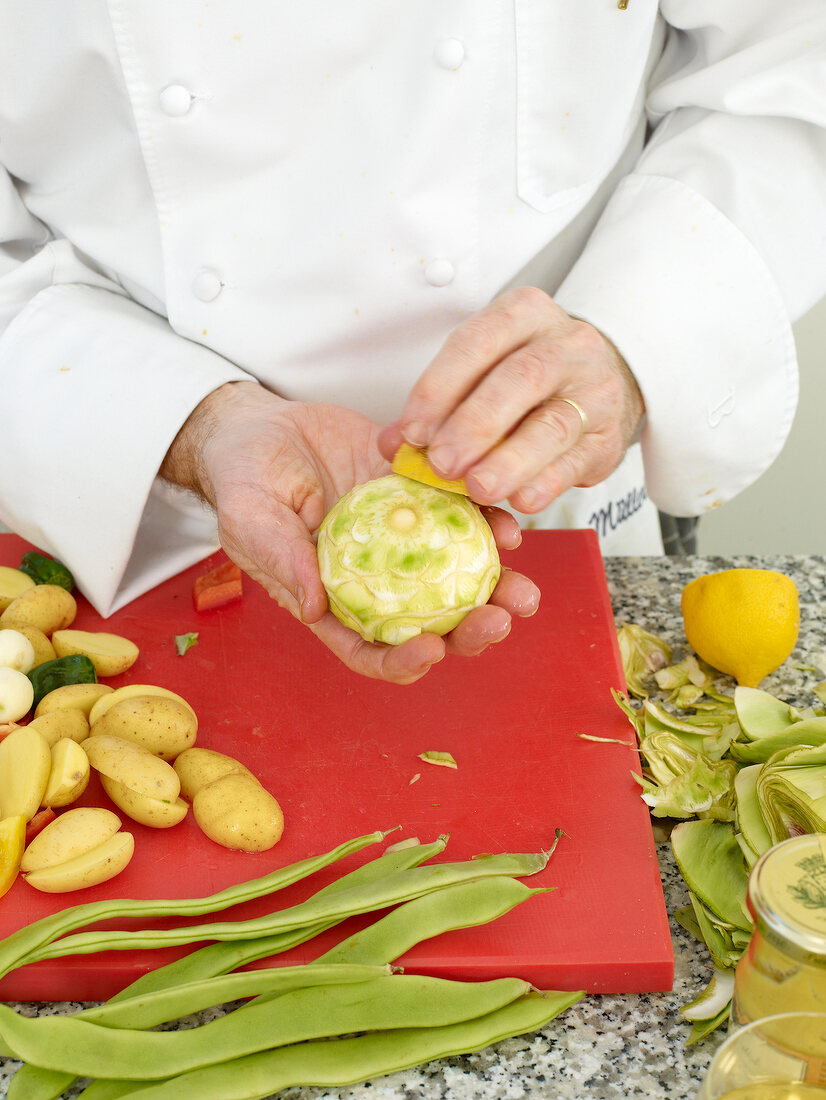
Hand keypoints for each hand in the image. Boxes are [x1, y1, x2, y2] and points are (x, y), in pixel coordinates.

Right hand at [160, 382, 538, 683]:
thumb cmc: (244, 478)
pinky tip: (507, 527)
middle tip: (500, 618)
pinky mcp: (423, 500)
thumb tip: (317, 607)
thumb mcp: (248, 515)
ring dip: (496, 588)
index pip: (371, 649)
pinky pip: (463, 519)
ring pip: (458, 577)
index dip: (404, 660)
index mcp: (334, 599)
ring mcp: (405, 541)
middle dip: (470, 631)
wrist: (265, 424)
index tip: (431, 648)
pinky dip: (489, 527)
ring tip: (525, 589)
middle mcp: (377, 580)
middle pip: (430, 622)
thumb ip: (279, 558)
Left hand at [378, 287, 644, 513]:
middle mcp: (566, 343)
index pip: (476, 343)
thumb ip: (441, 403)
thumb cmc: (527, 379)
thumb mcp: (485, 370)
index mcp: (524, 314)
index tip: (412, 431)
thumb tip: (392, 443)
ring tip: (478, 488)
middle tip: (442, 464)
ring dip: (511, 460)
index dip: (439, 388)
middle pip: (520, 379)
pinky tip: (520, 500)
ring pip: (552, 423)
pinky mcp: (607, 436)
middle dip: (475, 425)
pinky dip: (546, 482)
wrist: (603, 381)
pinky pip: (576, 460)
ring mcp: (594, 389)